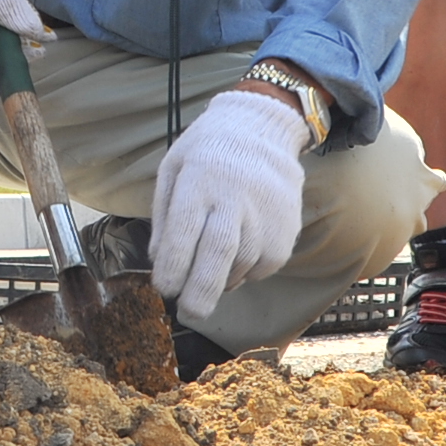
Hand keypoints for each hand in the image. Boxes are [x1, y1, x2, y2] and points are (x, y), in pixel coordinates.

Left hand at [147, 90, 311, 327]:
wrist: (262, 131)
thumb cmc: (207, 153)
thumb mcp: (173, 169)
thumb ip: (164, 216)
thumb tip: (159, 261)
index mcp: (199, 181)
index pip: (185, 231)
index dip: (174, 266)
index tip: (164, 289)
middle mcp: (235, 199)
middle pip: (219, 253)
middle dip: (201, 291)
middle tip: (189, 314)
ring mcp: (265, 217)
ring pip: (240, 266)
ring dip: (219, 280)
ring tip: (208, 266)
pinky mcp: (285, 232)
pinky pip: (261, 267)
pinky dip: (243, 272)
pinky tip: (236, 251)